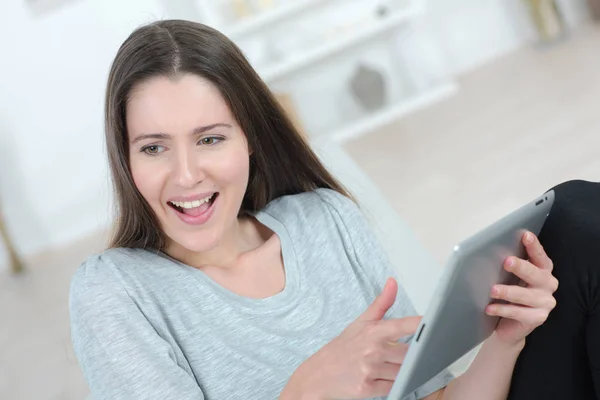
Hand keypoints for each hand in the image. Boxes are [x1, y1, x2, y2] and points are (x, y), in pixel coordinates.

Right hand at [284, 278, 419, 399]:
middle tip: (414, 353)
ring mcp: (370, 370)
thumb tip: (393, 282)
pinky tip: (387, 377)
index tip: (435, 323)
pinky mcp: (368, 388)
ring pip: (404, 372)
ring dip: (405, 371)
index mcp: (373, 331)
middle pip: (410, 354)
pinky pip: (394, 387)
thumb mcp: (360, 323)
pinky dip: (395, 384)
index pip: (403, 325)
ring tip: (395, 365)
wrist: (317, 375)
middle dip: (415, 355)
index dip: (420, 325)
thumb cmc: (341, 348)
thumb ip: (381, 303)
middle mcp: (372, 349)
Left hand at [486, 231, 558, 345]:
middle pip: (536, 275)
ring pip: (527, 296)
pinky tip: (490, 308)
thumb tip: (490, 252)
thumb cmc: (507, 295)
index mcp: (542, 271)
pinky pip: (520, 313)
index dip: (534, 246)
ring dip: (509, 292)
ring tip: (493, 290)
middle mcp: (548, 285)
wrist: (506, 325)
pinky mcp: (538, 318)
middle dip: (522, 267)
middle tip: (507, 261)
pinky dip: (503, 310)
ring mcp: (545, 303)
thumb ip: (508, 266)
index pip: (540, 257)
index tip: (525, 235)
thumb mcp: (508, 277)